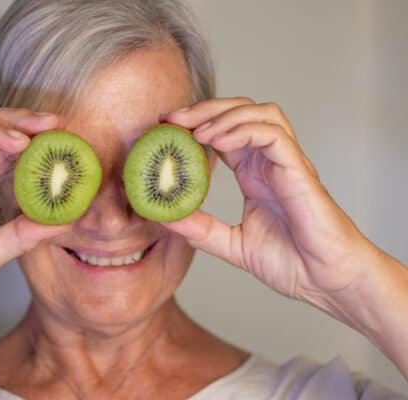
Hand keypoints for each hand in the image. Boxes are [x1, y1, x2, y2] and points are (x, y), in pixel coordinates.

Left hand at [161, 98, 379, 304]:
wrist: (326, 283)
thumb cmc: (291, 262)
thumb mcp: (232, 244)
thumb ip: (201, 230)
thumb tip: (163, 217)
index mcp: (254, 174)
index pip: (224, 132)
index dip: (196, 124)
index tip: (165, 129)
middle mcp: (269, 162)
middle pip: (240, 112)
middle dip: (204, 109)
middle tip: (171, 119)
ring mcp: (286, 163)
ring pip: (260, 113)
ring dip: (224, 114)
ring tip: (196, 131)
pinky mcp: (299, 170)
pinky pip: (273, 134)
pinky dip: (243, 129)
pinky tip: (218, 141)